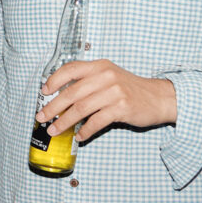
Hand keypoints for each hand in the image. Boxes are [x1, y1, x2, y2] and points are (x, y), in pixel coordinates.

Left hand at [38, 59, 176, 141]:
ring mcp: (114, 92)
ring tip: (54, 130)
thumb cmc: (130, 88)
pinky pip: (96, 122)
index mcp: (100, 66)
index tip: (44, 91)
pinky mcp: (121, 108)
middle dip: (53, 107)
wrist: (159, 97)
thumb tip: (61, 95)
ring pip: (81, 109)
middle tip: (42, 117)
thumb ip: (89, 81)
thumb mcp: (109, 76)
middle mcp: (106, 76)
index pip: (70, 69)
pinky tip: (79, 136)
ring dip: (65, 122)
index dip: (54, 80)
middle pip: (71, 93)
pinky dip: (85, 131)